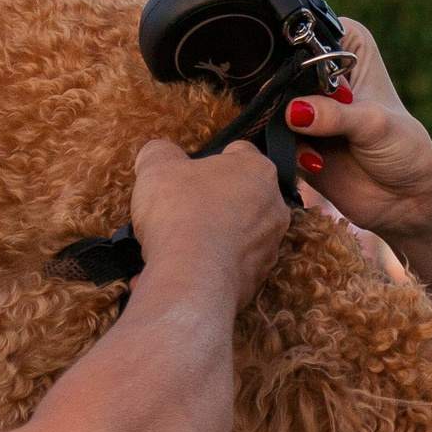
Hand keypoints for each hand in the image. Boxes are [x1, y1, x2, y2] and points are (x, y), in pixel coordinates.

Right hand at [127, 137, 289, 307]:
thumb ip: (159, 152)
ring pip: (238, 234)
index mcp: (258, 171)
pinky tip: (183, 266)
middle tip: (183, 207)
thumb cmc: (180, 210)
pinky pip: (230, 265)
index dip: (214, 158)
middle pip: (243, 196)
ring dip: (213, 235)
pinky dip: (210, 264)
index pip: (241, 153)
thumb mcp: (157, 165)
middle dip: (215, 200)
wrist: (192, 276)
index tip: (193, 170)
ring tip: (178, 242)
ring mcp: (270, 246)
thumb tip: (159, 153)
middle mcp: (274, 208)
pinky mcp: (258, 279)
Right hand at [274, 20, 431, 236]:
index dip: (298, 55)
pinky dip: (287, 149)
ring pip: (269, 103)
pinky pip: (269, 135)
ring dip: (286, 127)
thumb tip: (295, 112)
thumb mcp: (376, 125)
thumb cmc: (404, 150)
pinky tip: (316, 164)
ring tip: (318, 150)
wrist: (404, 199)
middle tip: (303, 121)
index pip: (307, 36)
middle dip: (285, 95)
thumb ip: (336, 115)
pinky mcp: (291, 137)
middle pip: (278, 68)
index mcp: (346, 47)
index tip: (304, 84)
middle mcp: (319, 71)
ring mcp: (303, 105)